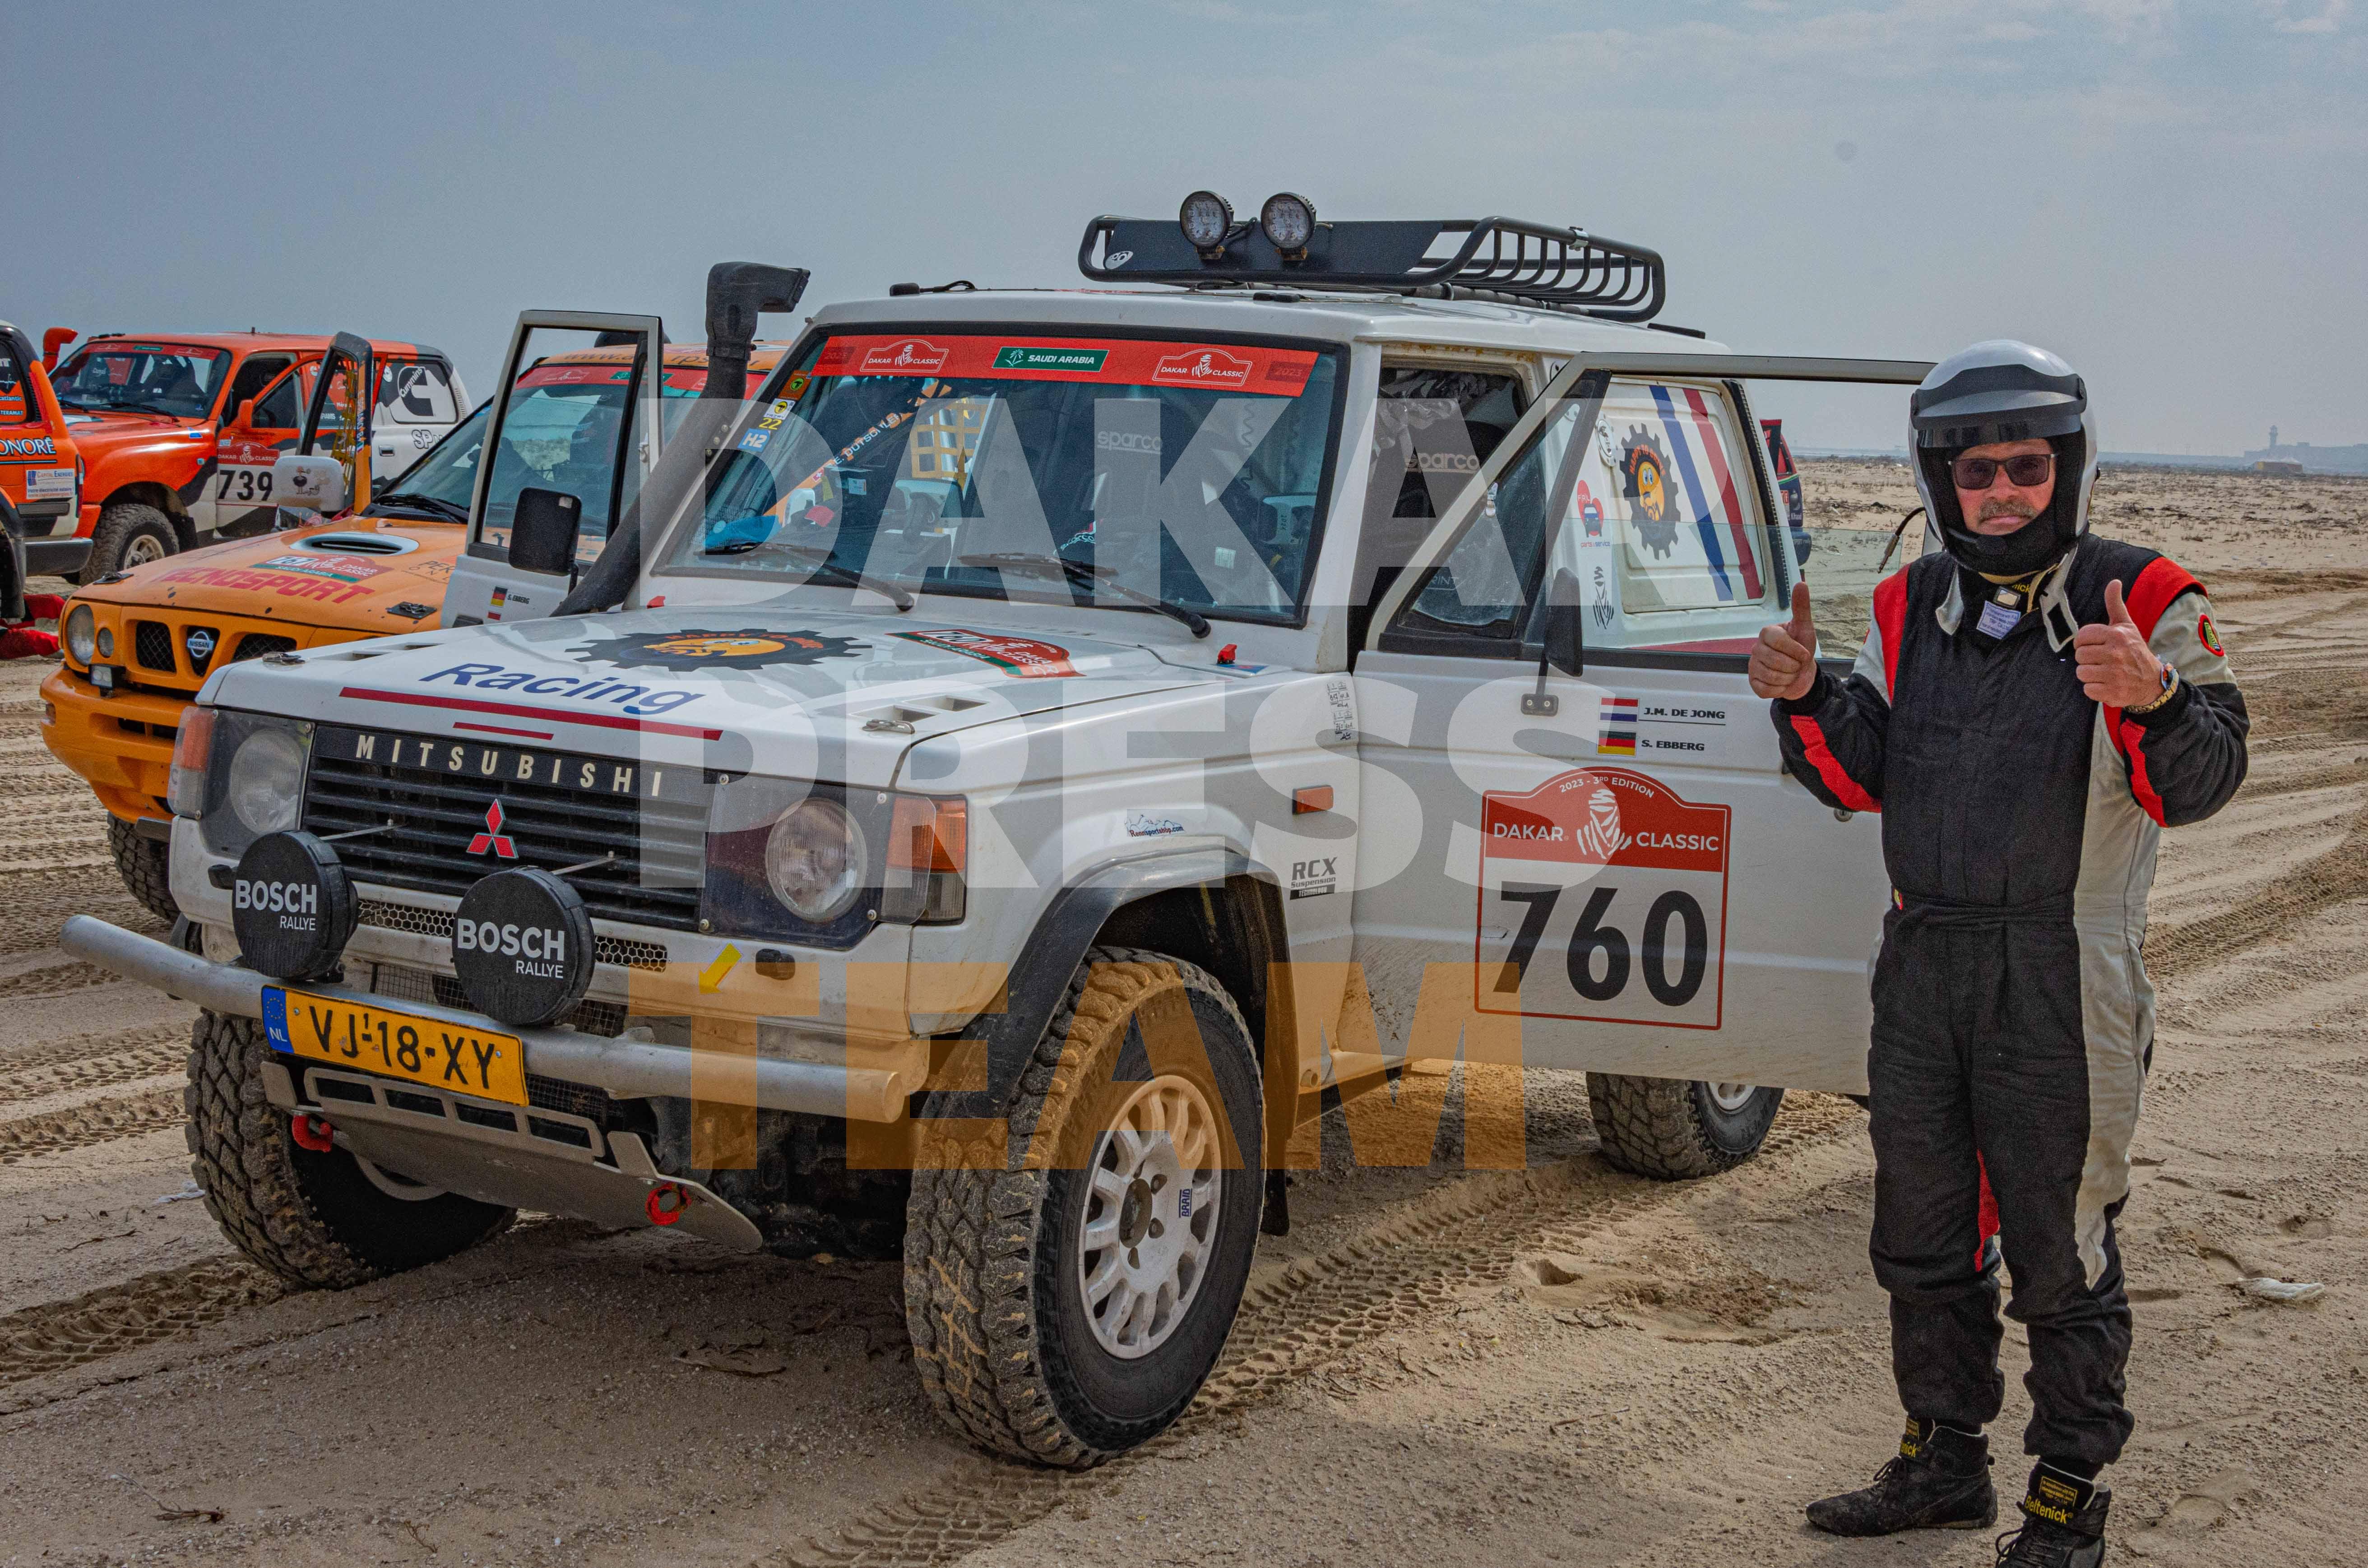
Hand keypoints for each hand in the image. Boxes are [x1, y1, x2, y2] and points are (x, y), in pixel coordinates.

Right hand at [1750, 582, 1818, 700]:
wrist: (1802, 673)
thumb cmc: (1802, 648)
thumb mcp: (1805, 628)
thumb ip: (1801, 607)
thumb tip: (1801, 583)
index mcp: (1767, 633)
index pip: (1777, 640)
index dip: (1794, 650)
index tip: (1804, 654)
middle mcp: (1757, 648)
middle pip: (1775, 661)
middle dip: (1793, 666)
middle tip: (1796, 664)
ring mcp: (1753, 665)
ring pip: (1772, 676)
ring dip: (1788, 678)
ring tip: (1790, 673)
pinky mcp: (1753, 682)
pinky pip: (1766, 689)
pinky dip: (1780, 689)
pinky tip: (1782, 683)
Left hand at [2075, 579, 2166, 707]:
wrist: (2152, 681)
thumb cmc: (2134, 650)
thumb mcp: (2126, 626)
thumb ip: (2115, 604)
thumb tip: (2114, 581)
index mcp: (2116, 635)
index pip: (2082, 636)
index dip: (2084, 642)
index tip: (2094, 645)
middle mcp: (2116, 654)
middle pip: (2079, 655)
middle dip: (2087, 659)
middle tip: (2102, 660)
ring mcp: (2115, 674)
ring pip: (2081, 672)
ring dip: (2090, 674)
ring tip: (2104, 672)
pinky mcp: (2113, 692)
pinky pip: (2087, 690)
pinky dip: (2094, 689)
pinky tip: (2107, 684)